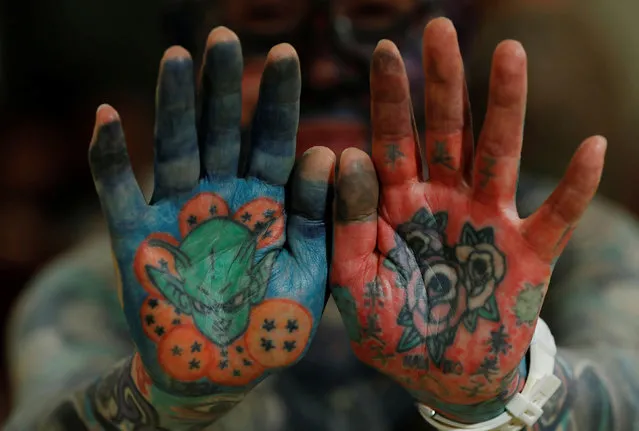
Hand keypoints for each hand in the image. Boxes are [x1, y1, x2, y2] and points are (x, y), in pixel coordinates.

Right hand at [89, 28, 332, 396]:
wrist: (222, 368)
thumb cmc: (274, 322)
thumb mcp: (311, 271)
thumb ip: (318, 216)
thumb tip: (328, 151)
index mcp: (267, 201)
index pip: (273, 139)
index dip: (278, 99)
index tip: (288, 52)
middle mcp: (222, 195)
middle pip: (221, 130)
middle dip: (223, 87)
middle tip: (224, 37)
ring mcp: (177, 212)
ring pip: (174, 148)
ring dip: (173, 105)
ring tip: (177, 57)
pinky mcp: (136, 237)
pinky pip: (118, 191)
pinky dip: (109, 157)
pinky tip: (106, 116)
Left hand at [330, 18, 605, 419]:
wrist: (441, 374)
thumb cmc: (392, 330)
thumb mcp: (353, 283)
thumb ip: (347, 226)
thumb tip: (348, 154)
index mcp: (397, 206)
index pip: (390, 141)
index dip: (389, 98)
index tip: (384, 51)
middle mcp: (443, 201)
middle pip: (445, 130)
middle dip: (443, 81)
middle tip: (438, 28)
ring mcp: (488, 221)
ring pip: (499, 153)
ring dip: (505, 106)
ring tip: (508, 53)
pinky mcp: (529, 253)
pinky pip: (557, 215)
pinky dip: (575, 186)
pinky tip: (592, 147)